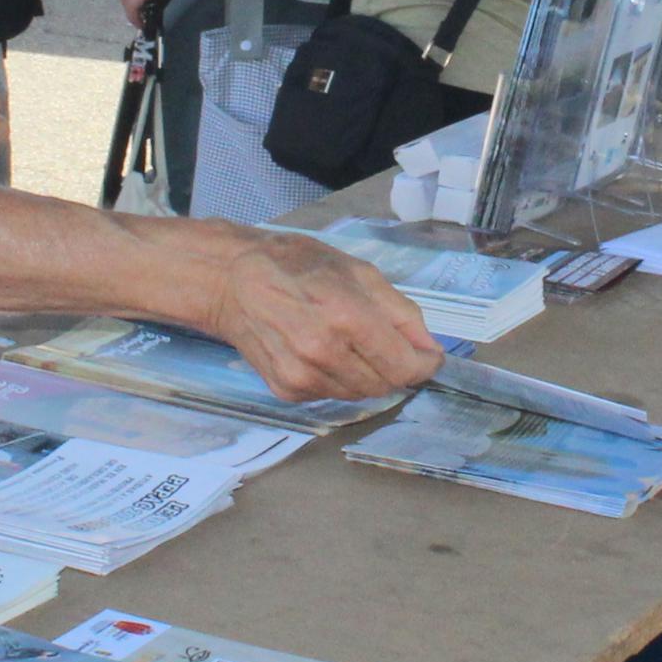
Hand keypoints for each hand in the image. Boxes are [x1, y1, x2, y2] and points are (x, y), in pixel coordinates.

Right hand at [203, 229, 439, 403]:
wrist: (234, 281)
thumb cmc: (298, 266)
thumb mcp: (360, 272)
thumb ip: (401, 312)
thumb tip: (428, 348)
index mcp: (346, 316)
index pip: (404, 366)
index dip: (424, 364)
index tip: (428, 356)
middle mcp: (323, 352)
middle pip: (385, 384)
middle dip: (395, 367)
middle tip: (383, 341)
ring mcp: (301, 375)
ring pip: (359, 394)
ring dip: (366, 374)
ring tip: (347, 341)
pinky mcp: (286, 390)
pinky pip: (330, 395)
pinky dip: (338, 379)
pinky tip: (322, 351)